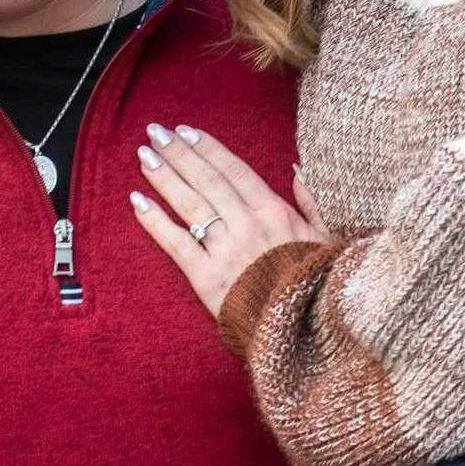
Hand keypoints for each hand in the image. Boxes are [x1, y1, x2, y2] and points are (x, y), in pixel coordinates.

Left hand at [130, 123, 331, 318]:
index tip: (186, 130)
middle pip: (207, 181)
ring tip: (144, 156)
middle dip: (179, 154)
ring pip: (190, 205)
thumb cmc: (318, 286)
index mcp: (275, 212)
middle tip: (155, 131)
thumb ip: (311, 202)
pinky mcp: (208, 280)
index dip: (208, 148)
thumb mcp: (327, 239)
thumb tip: (297, 169)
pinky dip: (155, 222)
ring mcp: (226, 251)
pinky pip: (177, 244)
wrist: (306, 335)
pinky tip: (137, 201)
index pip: (234, 170)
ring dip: (164, 177)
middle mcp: (248, 226)